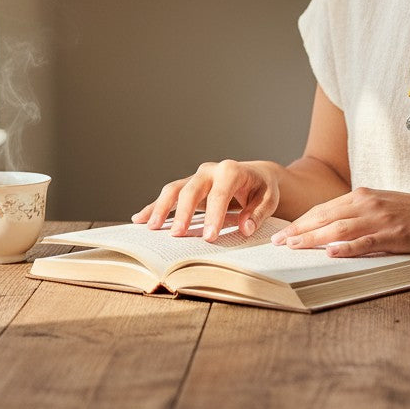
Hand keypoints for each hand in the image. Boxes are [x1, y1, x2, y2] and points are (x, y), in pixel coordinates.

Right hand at [131, 160, 280, 241]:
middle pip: (192, 189)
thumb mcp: (269, 198)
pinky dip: (154, 207)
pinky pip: (169, 195)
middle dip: (184, 213)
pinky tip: (140, 219)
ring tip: (151, 228)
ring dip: (162, 208)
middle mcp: (210, 170)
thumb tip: (245, 228)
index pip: (220, 194)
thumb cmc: (262, 188)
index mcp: (231, 171)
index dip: (214, 216)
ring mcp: (196, 177)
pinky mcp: (188, 186)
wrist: (255, 175)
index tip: (210, 237)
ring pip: (175, 189)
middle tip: (178, 235)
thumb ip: (257, 213)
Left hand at [269, 187, 409, 256]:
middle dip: (298, 230)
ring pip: (339, 229)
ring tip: (293, 247)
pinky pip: (366, 242)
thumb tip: (334, 229)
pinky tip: (331, 253)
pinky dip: (347, 248)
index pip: (323, 208)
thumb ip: (359, 213)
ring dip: (313, 238)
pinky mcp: (394, 235)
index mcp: (363, 195)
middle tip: (277, 243)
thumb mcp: (383, 205)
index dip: (301, 221)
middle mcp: (367, 203)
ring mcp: (380, 219)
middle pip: (325, 217)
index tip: (282, 233)